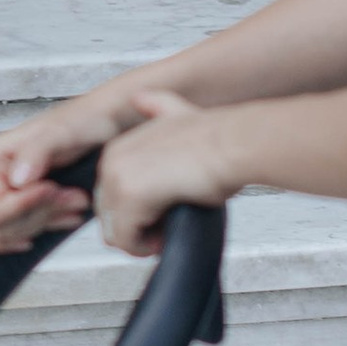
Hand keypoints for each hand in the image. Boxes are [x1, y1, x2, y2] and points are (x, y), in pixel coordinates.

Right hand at [0, 91, 132, 251]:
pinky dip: (51, 227)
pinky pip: (26, 233)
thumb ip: (35, 151)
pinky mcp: (24, 207)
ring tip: (77, 200)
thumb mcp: (60, 132)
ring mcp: (6, 195)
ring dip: (50, 221)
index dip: (25, 208)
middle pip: (1, 227)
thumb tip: (17, 179)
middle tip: (74, 196)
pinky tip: (71, 213)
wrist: (104, 124)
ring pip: (14, 233)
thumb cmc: (83, 120)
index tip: (54, 190)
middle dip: (40, 216)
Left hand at [95, 89, 245, 254]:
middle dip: (136, 226)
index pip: (110, 196)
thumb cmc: (219, 138)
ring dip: (141, 238)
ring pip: (115, 230)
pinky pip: (127, 240)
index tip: (162, 211)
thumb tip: (140, 98)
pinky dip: (145, 247)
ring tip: (167, 230)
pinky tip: (165, 236)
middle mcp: (111, 161)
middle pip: (109, 215)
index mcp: (119, 147)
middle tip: (165, 225)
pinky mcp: (131, 198)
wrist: (237, 144)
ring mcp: (118, 178)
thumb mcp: (178, 114)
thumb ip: (155, 107)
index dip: (136, 211)